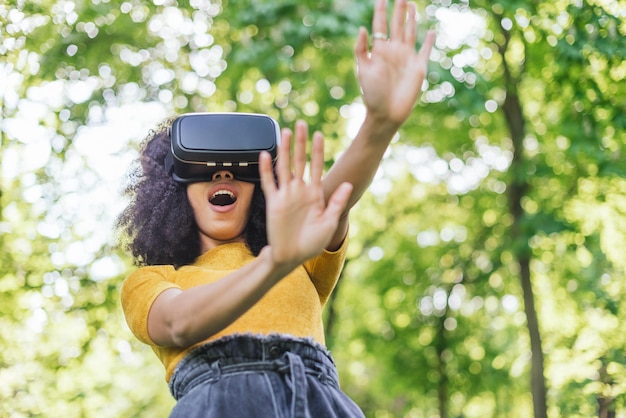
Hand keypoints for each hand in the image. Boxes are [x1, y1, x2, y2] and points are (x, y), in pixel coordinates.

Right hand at [259, 121, 352, 266]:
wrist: (292, 256)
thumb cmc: (312, 243)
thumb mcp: (329, 222)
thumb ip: (336, 203)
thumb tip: (348, 184)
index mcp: (315, 195)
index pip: (316, 166)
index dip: (318, 151)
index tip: (319, 134)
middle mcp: (300, 191)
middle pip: (300, 161)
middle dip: (301, 143)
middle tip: (302, 124)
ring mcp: (286, 195)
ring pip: (285, 167)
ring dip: (285, 150)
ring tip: (285, 132)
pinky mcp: (274, 202)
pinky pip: (269, 182)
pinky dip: (267, 169)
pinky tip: (265, 154)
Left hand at [355, 0, 434, 125]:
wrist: (386, 113)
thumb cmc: (372, 94)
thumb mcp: (363, 70)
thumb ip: (361, 49)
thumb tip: (362, 28)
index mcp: (379, 50)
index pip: (380, 25)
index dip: (380, 10)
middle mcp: (394, 51)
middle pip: (397, 25)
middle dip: (398, 9)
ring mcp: (406, 58)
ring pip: (410, 33)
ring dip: (411, 19)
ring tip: (411, 5)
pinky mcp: (418, 68)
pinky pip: (425, 51)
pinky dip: (429, 42)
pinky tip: (431, 32)